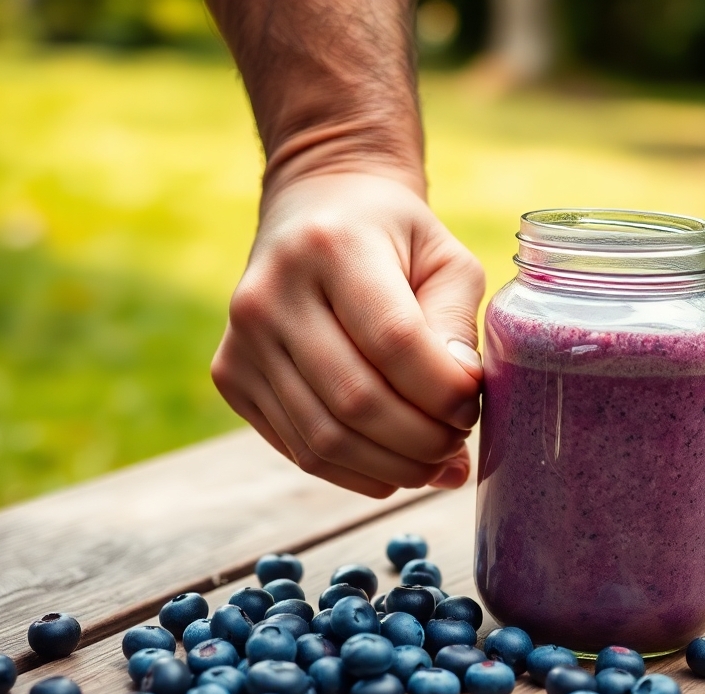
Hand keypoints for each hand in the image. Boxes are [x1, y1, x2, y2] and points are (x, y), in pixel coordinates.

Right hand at [212, 172, 485, 497]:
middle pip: (356, 400)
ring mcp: (240, 339)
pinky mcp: (231, 376)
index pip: (393, 341)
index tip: (473, 403)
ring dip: (394, 468)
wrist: (314, 210)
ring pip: (325, 439)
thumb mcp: (444, 258)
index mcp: (330, 246)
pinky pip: (300, 450)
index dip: (443, 390)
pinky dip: (357, 472)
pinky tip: (395, 465)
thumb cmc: (394, 238)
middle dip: (423, 440)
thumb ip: (457, 324)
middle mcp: (270, 292)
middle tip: (459, 445)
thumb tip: (460, 399)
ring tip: (436, 464)